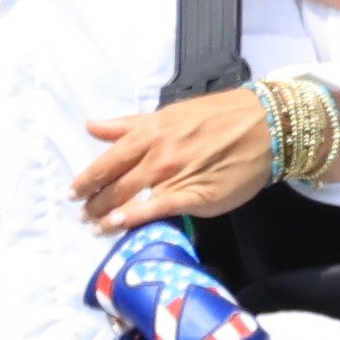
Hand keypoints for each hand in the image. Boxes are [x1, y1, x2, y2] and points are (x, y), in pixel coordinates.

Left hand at [73, 92, 278, 231]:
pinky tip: (117, 226)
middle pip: (115, 182)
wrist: (265, 126)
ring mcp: (175, 175)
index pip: (108, 159)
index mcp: (150, 132)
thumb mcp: (169, 113)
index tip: (73, 191)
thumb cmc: (219, 117)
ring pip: (130, 197)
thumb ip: (129, 124)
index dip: (87, 178)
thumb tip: (92, 126)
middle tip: (81, 214)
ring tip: (94, 226)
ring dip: (106, 214)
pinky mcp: (195, 196)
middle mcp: (158, 154)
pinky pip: (157, 209)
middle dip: (93, 201)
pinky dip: (133, 218)